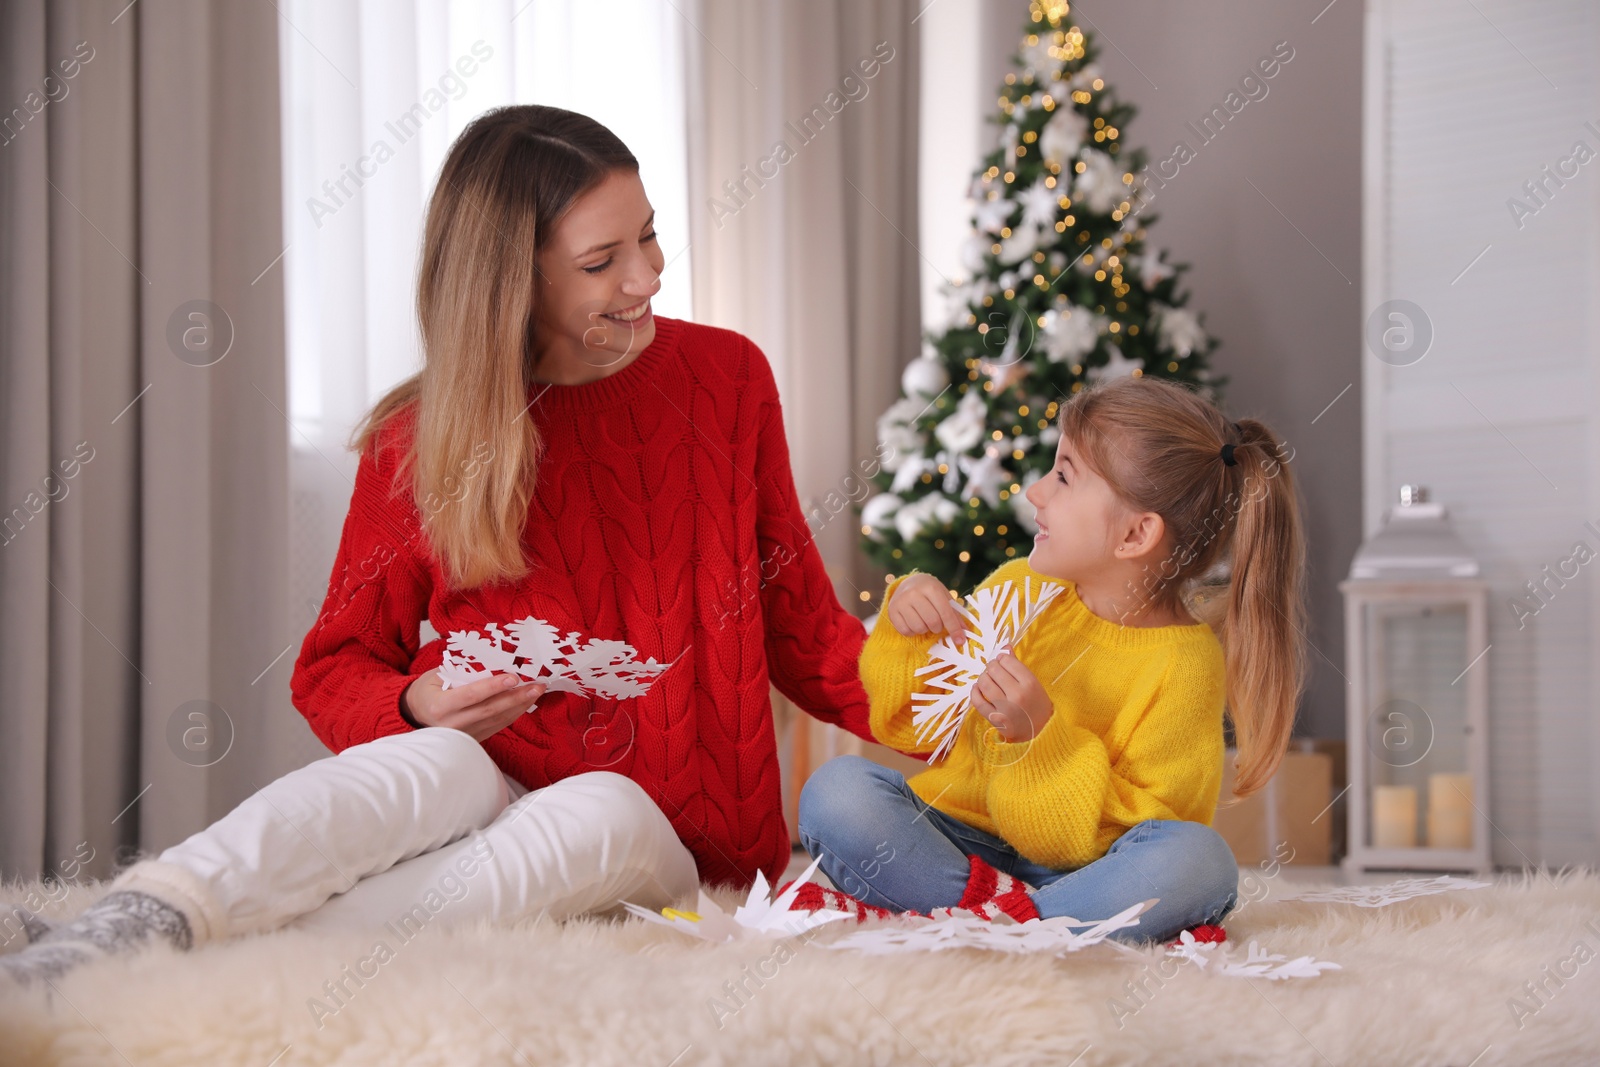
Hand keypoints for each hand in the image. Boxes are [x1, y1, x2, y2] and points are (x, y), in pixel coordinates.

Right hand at [403, 670, 547, 741]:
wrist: (414, 716)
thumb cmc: (426, 692)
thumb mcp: (436, 676)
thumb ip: (461, 672)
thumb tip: (492, 662)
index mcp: (440, 707)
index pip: (471, 696)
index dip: (493, 687)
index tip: (513, 677)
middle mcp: (453, 725)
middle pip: (490, 710)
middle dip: (516, 697)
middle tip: (536, 685)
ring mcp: (464, 735)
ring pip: (497, 720)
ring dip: (520, 705)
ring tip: (536, 691)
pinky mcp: (473, 739)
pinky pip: (497, 726)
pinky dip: (513, 714)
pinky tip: (525, 703)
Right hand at [886, 573, 969, 641]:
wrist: (909, 583)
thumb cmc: (931, 592)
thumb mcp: (945, 597)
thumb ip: (955, 614)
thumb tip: (965, 633)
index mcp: (930, 588)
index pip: (946, 613)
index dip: (954, 629)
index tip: (960, 641)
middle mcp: (914, 593)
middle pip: (933, 623)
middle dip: (938, 628)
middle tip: (937, 623)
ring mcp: (901, 601)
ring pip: (919, 628)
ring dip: (925, 629)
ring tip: (924, 620)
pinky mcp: (892, 611)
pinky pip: (906, 631)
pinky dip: (913, 631)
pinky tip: (914, 622)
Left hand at [971, 653, 1052, 742]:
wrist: (1041, 731)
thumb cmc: (1036, 703)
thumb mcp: (1032, 682)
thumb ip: (1017, 664)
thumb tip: (1004, 646)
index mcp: (1029, 683)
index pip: (1007, 661)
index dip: (1002, 659)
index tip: (1002, 662)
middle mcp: (1017, 695)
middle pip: (994, 670)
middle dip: (992, 667)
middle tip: (994, 670)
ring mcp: (1005, 708)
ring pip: (984, 682)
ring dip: (983, 677)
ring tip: (987, 679)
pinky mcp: (995, 719)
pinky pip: (977, 701)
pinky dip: (974, 692)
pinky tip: (977, 689)